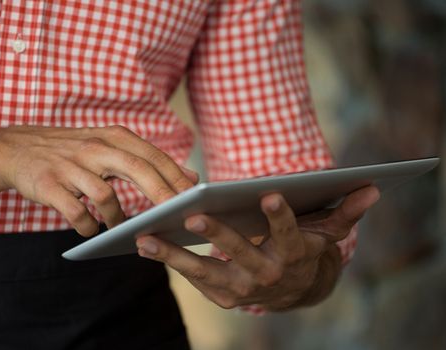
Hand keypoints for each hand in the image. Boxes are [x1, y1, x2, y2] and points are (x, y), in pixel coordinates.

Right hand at [0, 125, 197, 235]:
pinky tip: (90, 229)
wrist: (16, 149)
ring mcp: (71, 165)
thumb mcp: (110, 146)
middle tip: (178, 217)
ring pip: (106, 195)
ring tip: (120, 228)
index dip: (177, 177)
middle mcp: (95, 147)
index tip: (197, 197)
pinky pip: (76, 212)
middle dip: (163, 195)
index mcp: (113, 137)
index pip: (154, 156)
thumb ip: (148, 160)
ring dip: (117, 218)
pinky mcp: (50, 184)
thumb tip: (190, 176)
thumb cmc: (71, 152)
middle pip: (138, 169)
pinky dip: (87, 226)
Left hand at [136, 186, 379, 309]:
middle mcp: (267, 275)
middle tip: (193, 216)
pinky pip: (193, 277)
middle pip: (241, 252)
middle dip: (218, 235)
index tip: (268, 194)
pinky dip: (170, 261)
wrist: (293, 290)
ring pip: (206, 270)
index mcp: (294, 253)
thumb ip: (345, 211)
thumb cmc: (304, 250)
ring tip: (145, 237)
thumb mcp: (326, 233)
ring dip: (175, 255)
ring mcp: (242, 290)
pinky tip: (146, 245)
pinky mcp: (222, 296)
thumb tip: (373, 187)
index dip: (281, 216)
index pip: (290, 233)